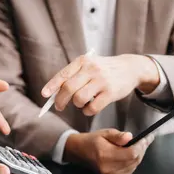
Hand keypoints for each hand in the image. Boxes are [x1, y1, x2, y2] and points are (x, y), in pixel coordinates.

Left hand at [41, 54, 159, 115]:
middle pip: (68, 89)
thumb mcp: (89, 65)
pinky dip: (87, 111)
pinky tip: (90, 108)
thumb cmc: (104, 70)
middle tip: (59, 106)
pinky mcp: (111, 92)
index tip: (44, 95)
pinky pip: (92, 108)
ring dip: (76, 105)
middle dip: (60, 101)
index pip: (63, 75)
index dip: (52, 86)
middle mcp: (92, 69)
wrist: (130, 68)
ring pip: (79, 99)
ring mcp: (102, 80)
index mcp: (83, 61)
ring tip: (81, 104)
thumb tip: (53, 93)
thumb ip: (73, 76)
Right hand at [64, 129, 153, 173]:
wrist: (79, 152)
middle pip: (134, 160)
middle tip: (145, 140)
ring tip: (140, 146)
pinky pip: (129, 171)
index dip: (141, 146)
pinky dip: (133, 163)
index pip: (131, 153)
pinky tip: (132, 156)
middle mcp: (108, 167)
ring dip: (139, 156)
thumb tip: (130, 137)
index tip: (146, 138)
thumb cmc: (92, 141)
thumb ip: (118, 136)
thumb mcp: (104, 133)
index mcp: (105, 154)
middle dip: (142, 150)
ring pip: (133, 166)